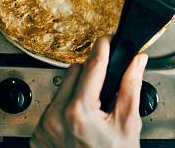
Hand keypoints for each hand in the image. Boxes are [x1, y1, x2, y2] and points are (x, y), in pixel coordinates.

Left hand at [31, 36, 146, 147]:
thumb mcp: (128, 124)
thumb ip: (131, 86)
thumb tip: (137, 61)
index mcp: (80, 111)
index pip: (92, 66)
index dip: (103, 47)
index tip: (107, 38)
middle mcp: (55, 118)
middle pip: (73, 72)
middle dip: (91, 73)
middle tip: (106, 87)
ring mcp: (44, 128)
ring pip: (61, 89)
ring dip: (77, 90)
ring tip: (94, 110)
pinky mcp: (38, 137)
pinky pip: (51, 108)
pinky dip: (65, 108)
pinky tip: (80, 123)